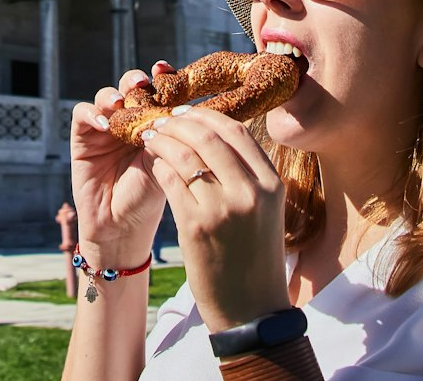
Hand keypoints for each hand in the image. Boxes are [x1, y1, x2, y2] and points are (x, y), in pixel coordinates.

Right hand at [69, 62, 173, 268]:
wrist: (122, 225)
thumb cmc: (149, 195)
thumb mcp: (164, 160)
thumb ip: (165, 133)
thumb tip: (173, 107)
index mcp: (154, 120)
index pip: (156, 89)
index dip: (160, 77)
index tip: (167, 70)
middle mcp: (130, 119)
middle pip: (129, 87)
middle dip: (135, 79)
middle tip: (143, 83)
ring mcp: (106, 127)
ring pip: (106, 95)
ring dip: (113, 94)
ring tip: (120, 103)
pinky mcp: (83, 138)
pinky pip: (83, 114)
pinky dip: (92, 113)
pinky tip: (104, 124)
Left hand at [140, 107, 289, 332]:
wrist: (250, 310)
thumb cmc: (254, 257)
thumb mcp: (264, 209)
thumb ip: (247, 174)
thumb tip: (216, 137)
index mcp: (271, 183)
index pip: (237, 131)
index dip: (208, 115)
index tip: (189, 112)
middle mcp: (250, 192)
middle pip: (210, 136)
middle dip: (182, 122)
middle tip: (164, 120)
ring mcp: (223, 209)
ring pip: (186, 155)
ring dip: (164, 140)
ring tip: (151, 136)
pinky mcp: (197, 227)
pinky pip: (172, 182)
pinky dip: (159, 166)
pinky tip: (153, 164)